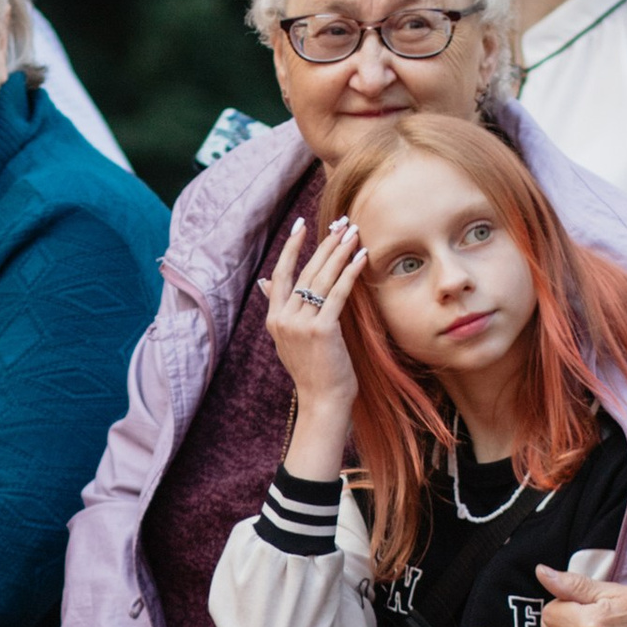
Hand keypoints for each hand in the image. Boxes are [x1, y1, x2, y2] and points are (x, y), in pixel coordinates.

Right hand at [261, 214, 364, 473]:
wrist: (322, 402)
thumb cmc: (313, 371)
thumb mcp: (290, 339)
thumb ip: (281, 309)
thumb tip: (266, 283)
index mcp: (274, 319)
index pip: (281, 274)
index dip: (291, 248)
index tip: (301, 225)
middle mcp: (283, 318)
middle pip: (305, 271)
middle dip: (325, 244)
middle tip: (341, 223)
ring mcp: (300, 324)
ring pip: (321, 279)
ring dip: (339, 252)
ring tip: (353, 232)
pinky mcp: (321, 330)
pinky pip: (338, 294)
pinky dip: (350, 273)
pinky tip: (361, 257)